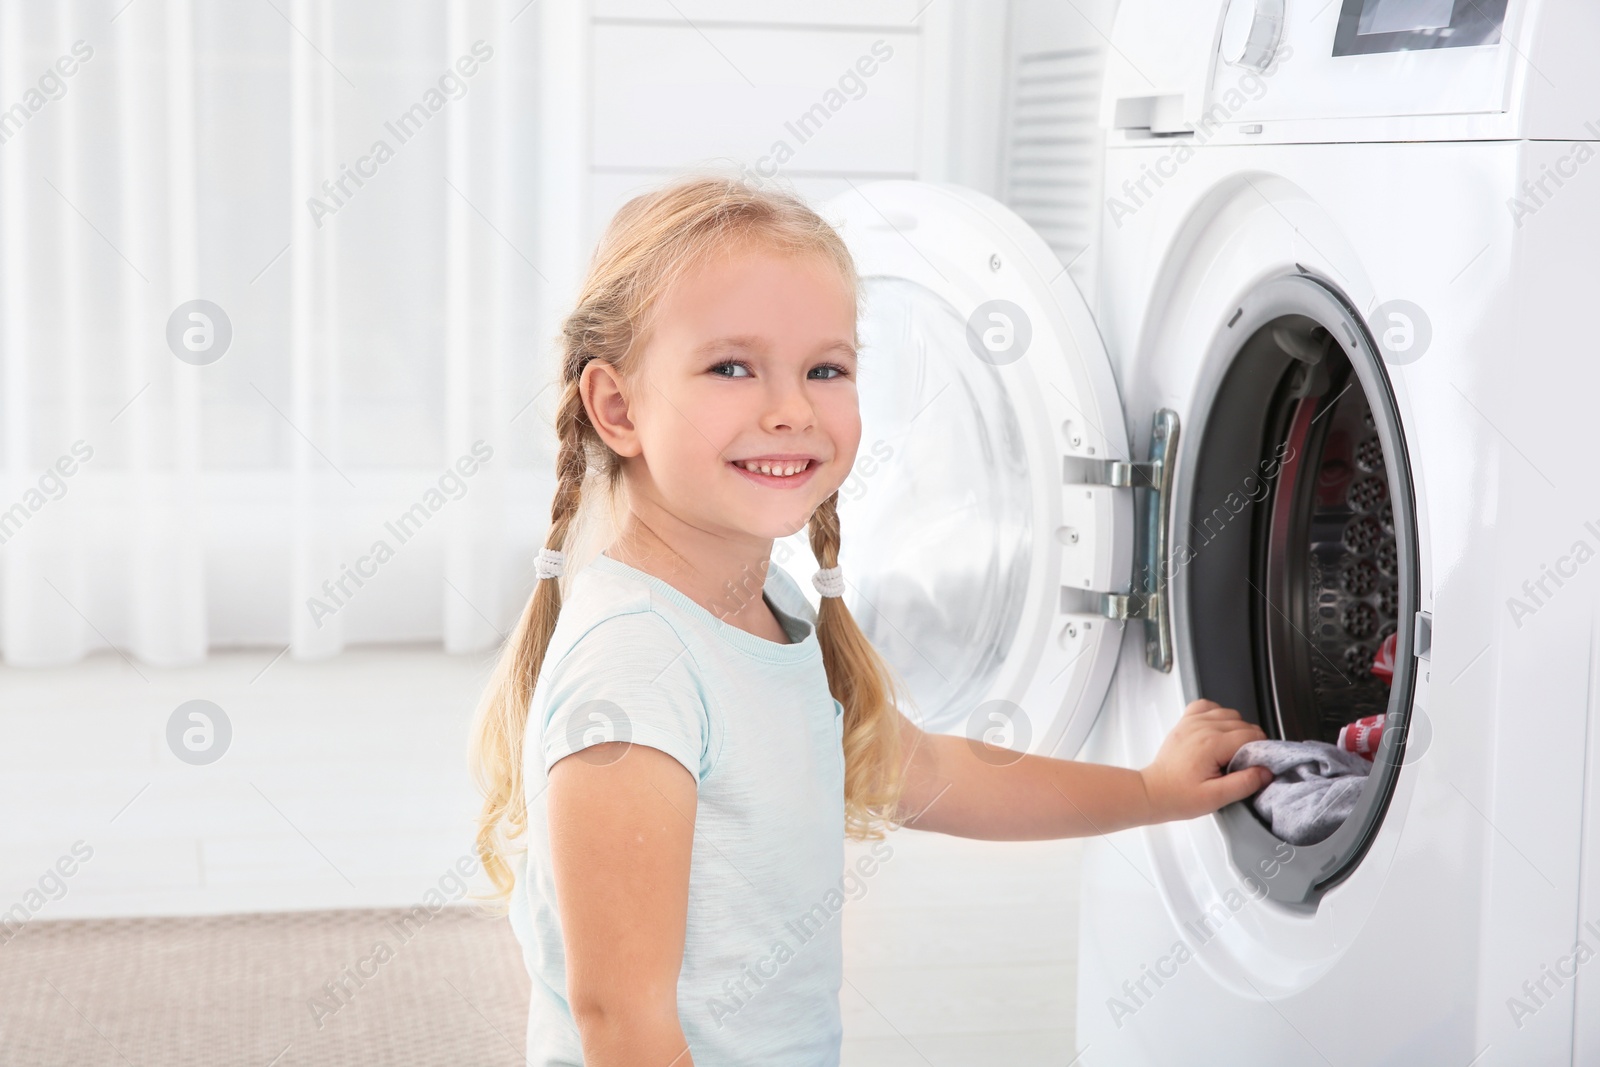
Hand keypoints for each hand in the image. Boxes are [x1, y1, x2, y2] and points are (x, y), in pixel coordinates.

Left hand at [1138, 699, 1272, 822]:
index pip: (1251, 736)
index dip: (1260, 750)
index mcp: (1212, 744)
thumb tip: (1266, 771)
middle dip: (1250, 742)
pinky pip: (1207, 706)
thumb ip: (1244, 783)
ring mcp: (1192, 722)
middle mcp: (1202, 727)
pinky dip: (1217, 715)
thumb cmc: (1179, 796)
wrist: (1153, 792)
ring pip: (1229, 713)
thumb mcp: (1216, 798)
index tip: (1257, 765)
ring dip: (1236, 729)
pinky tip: (1217, 732)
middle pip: (1243, 724)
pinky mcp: (1185, 722)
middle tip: (1243, 763)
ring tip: (1230, 751)